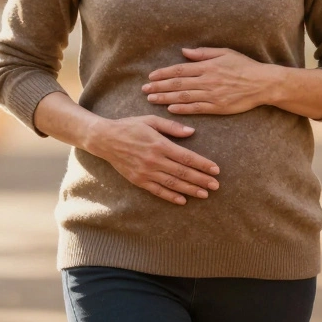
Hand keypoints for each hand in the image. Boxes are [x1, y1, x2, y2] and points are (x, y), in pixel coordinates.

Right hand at [86, 116, 220, 205]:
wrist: (105, 139)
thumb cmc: (130, 126)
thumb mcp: (151, 120)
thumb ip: (172, 127)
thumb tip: (192, 132)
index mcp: (159, 144)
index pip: (186, 157)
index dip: (203, 164)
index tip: (215, 170)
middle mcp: (154, 160)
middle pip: (183, 172)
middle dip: (201, 180)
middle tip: (216, 186)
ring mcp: (146, 172)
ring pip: (172, 183)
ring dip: (190, 190)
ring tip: (204, 194)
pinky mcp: (138, 180)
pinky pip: (157, 190)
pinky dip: (171, 196)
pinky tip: (182, 200)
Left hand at [142, 47, 273, 115]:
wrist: (262, 83)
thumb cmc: (244, 66)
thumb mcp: (224, 53)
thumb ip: (203, 53)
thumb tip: (184, 52)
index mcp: (207, 66)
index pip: (179, 70)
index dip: (163, 73)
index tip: (151, 76)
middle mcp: (207, 80)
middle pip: (177, 84)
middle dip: (159, 86)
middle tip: (144, 89)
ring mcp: (212, 94)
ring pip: (183, 97)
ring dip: (165, 98)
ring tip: (152, 99)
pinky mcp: (217, 106)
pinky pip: (196, 108)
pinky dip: (182, 109)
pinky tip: (170, 109)